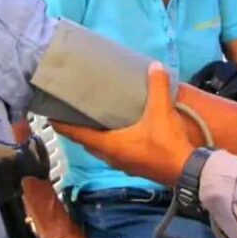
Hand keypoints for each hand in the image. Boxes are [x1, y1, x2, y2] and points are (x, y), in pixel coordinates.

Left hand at [51, 63, 193, 185]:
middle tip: (72, 115)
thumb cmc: (166, 143)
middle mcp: (111, 156)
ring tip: (92, 122)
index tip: (49, 119)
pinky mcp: (134, 167)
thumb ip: (157, 87)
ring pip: (101, 150)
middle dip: (78, 130)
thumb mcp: (161, 111)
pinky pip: (114, 154)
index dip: (63, 126)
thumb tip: (154, 66)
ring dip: (94, 138)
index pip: (79, 134)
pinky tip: (118, 134)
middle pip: (87, 143)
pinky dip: (109, 143)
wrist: (186, 172)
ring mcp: (123, 164)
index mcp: (110, 145)